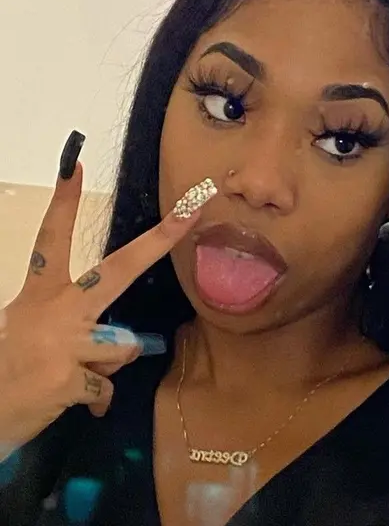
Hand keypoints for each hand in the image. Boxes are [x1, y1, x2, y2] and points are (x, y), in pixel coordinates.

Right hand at [0, 133, 215, 452]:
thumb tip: (121, 345)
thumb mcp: (27, 331)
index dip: (64, 201)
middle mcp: (59, 311)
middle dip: (160, 239)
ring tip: (67, 376)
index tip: (75, 166)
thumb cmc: (3, 367)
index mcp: (41, 294)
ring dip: (105, 366)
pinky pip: (105, 386)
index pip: (52, 238)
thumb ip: (74, 326)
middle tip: (192, 211)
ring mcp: (68, 343)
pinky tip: (67, 399)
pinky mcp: (72, 378)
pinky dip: (94, 397)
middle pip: (121, 268)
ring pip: (123, 347)